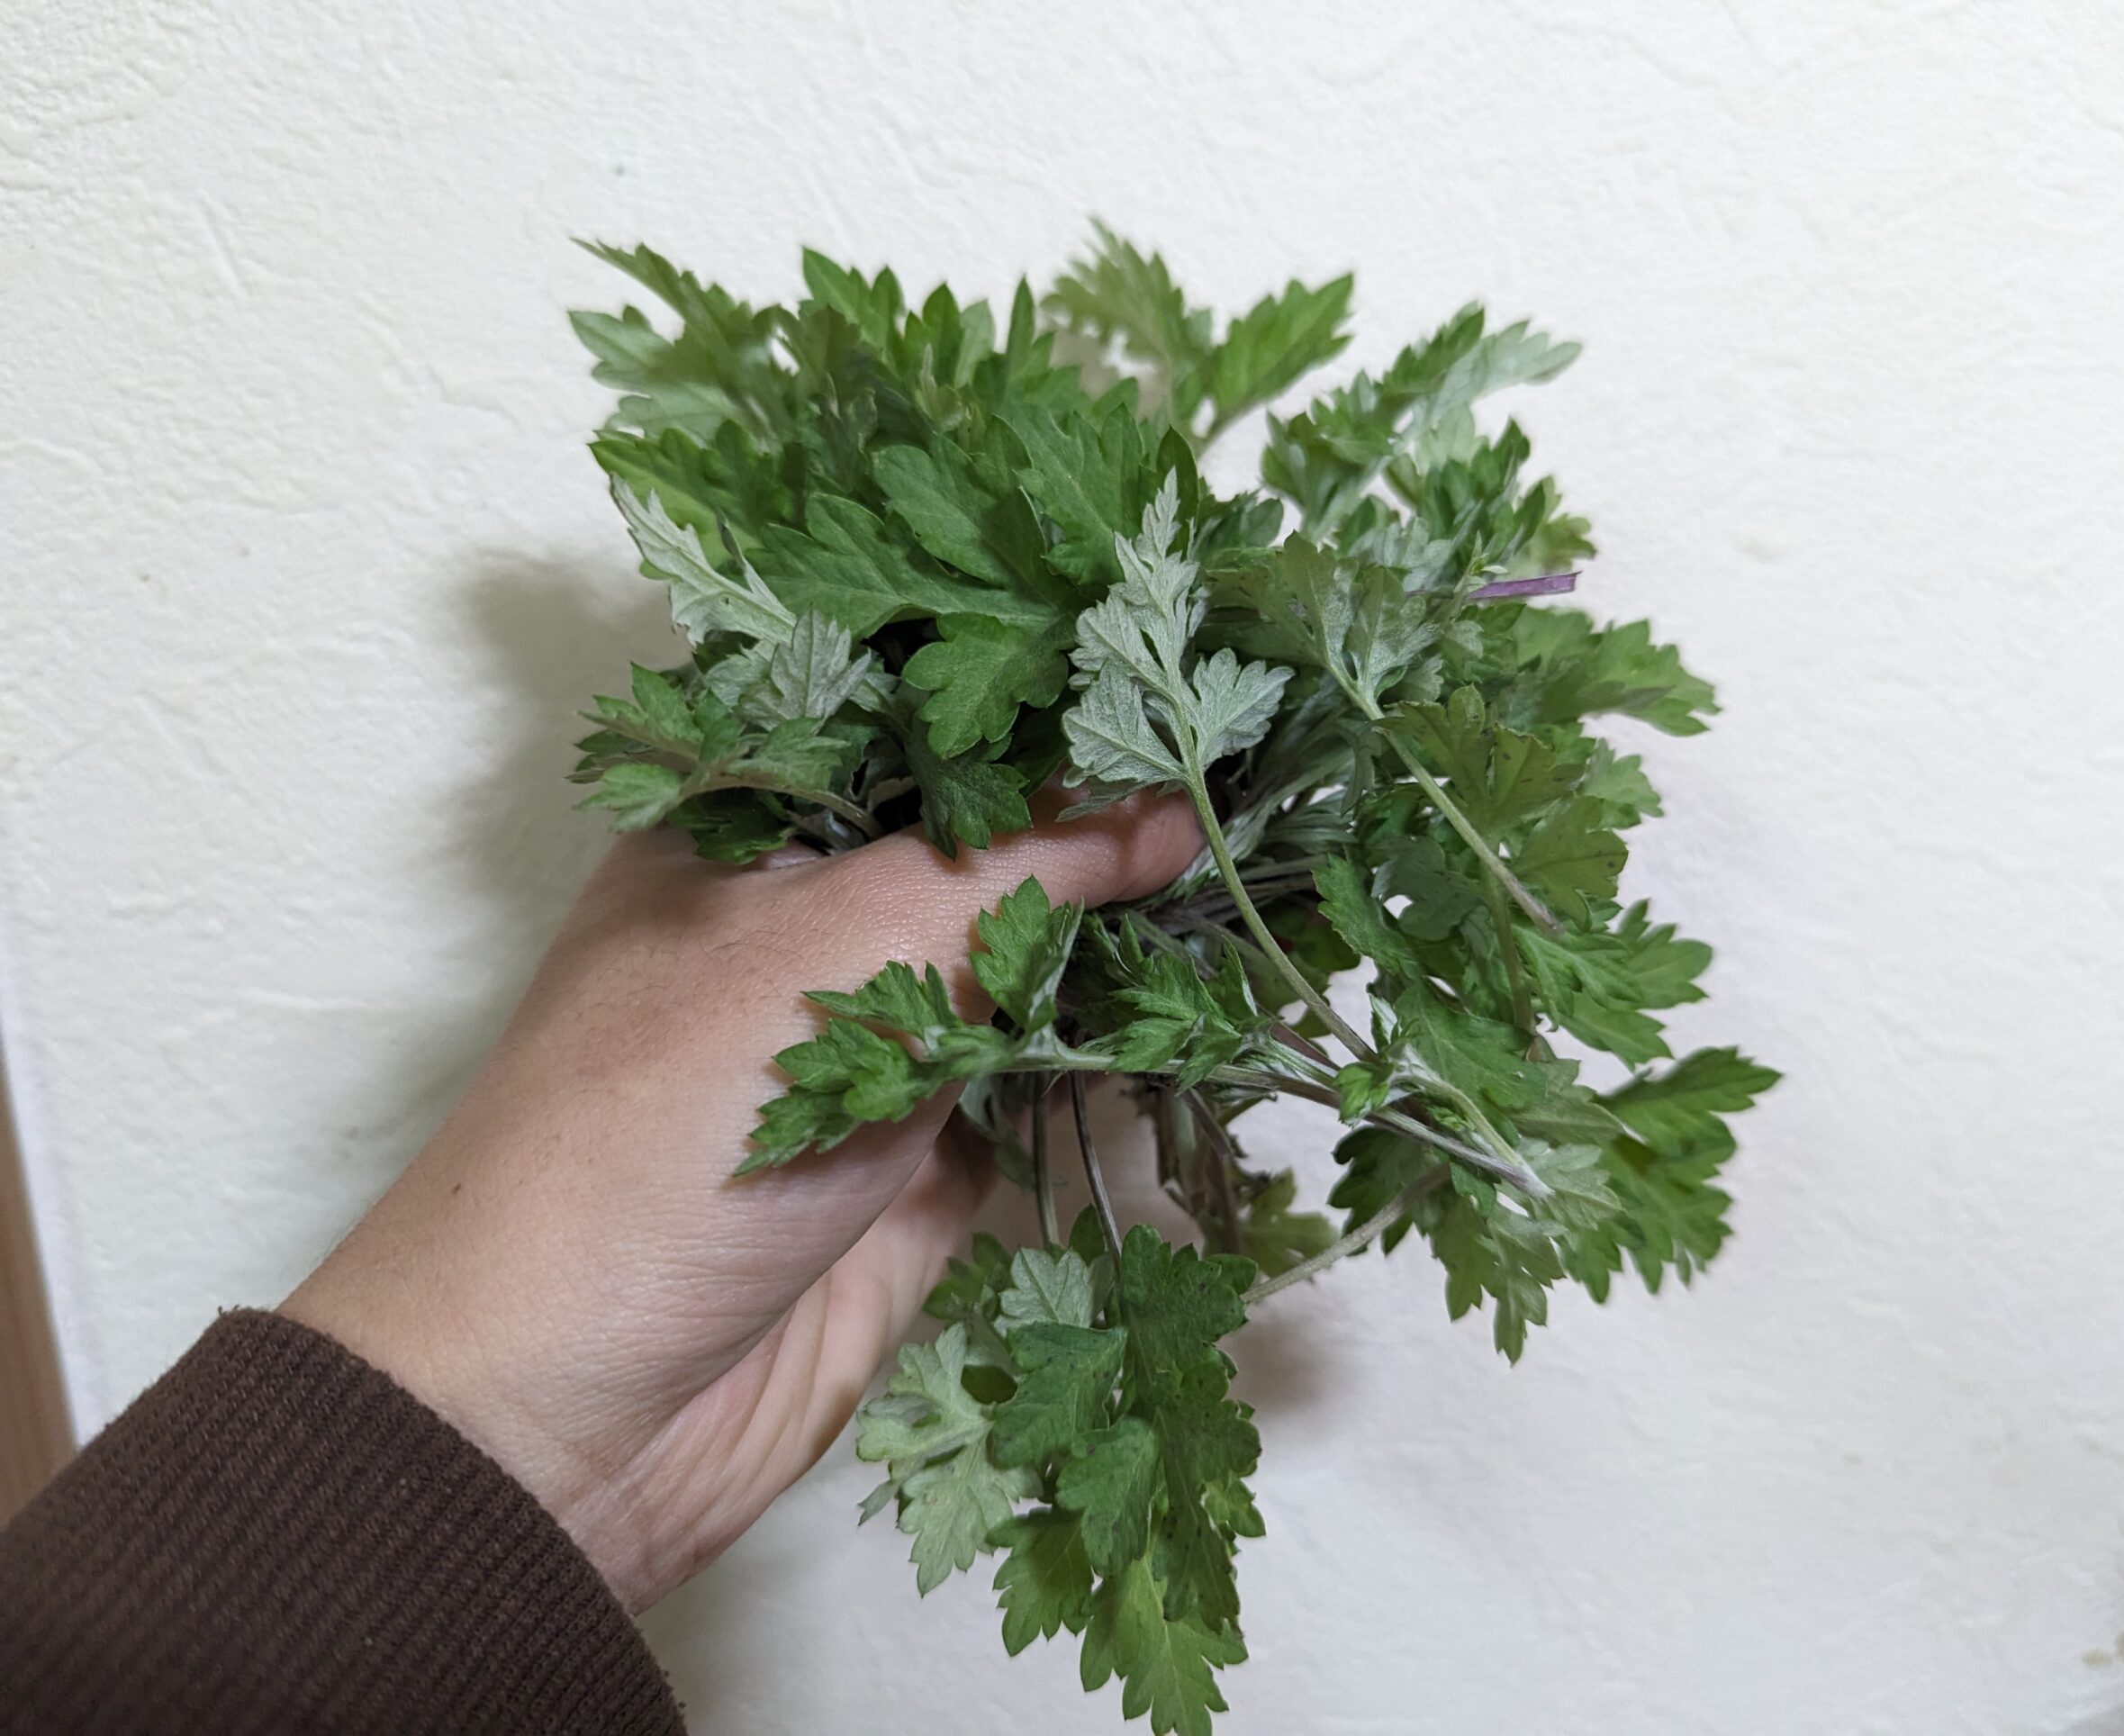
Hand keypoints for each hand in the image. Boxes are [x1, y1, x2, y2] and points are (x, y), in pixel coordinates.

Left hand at [280, 793, 1199, 1610]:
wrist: (573, 1414)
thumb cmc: (665, 1128)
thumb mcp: (845, 948)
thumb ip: (1020, 873)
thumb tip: (1172, 809)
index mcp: (744, 833)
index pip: (917, 730)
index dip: (1042, 706)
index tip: (1176, 670)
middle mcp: (806, 930)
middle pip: (983, 856)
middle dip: (1106, 827)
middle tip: (1248, 772)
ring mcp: (866, 1056)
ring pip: (1024, 977)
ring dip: (1127, 946)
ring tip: (1261, 877)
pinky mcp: (918, 1172)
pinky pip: (1042, 1096)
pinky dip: (1117, 1064)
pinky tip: (1216, 1008)